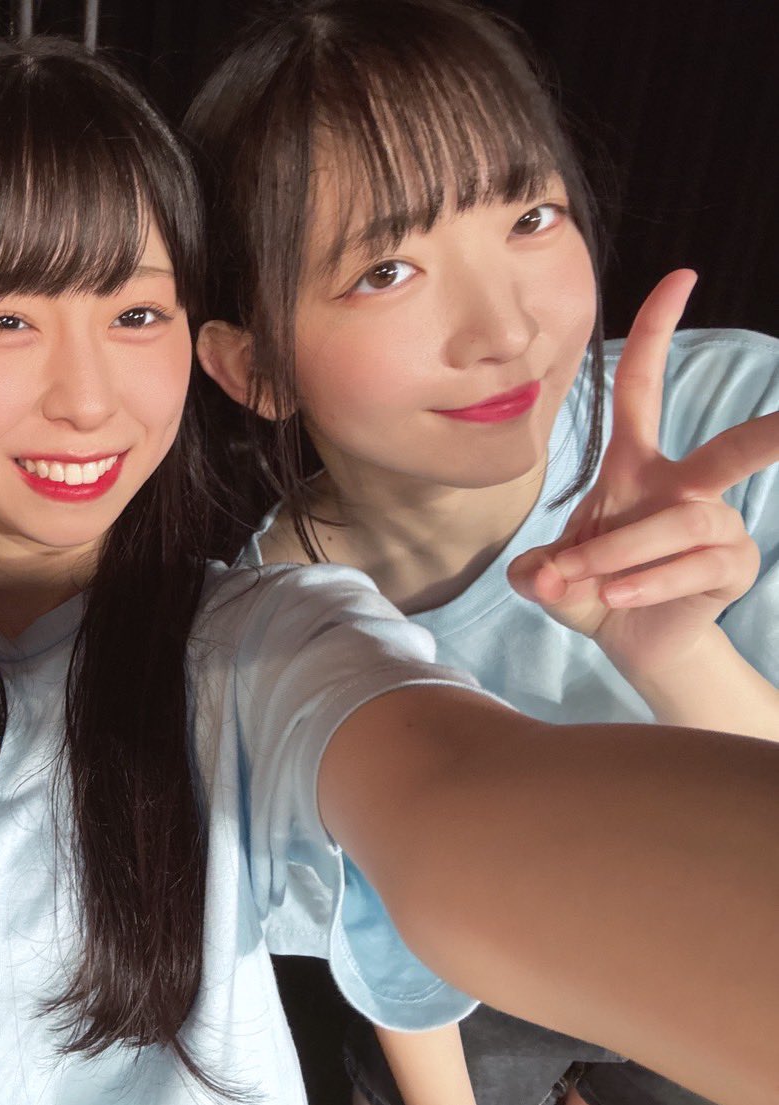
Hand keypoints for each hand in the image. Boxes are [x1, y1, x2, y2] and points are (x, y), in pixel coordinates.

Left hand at [508, 271, 778, 678]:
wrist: (625, 640)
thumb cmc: (589, 586)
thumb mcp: (547, 575)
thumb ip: (534, 572)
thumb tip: (542, 578)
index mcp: (636, 465)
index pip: (645, 387)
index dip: (657, 332)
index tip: (681, 277)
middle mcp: (686, 486)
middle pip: (731, 450)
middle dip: (771, 433)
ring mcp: (717, 525)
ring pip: (678, 524)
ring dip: (617, 553)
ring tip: (580, 580)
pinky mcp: (731, 567)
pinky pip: (689, 566)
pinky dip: (641, 584)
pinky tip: (613, 599)